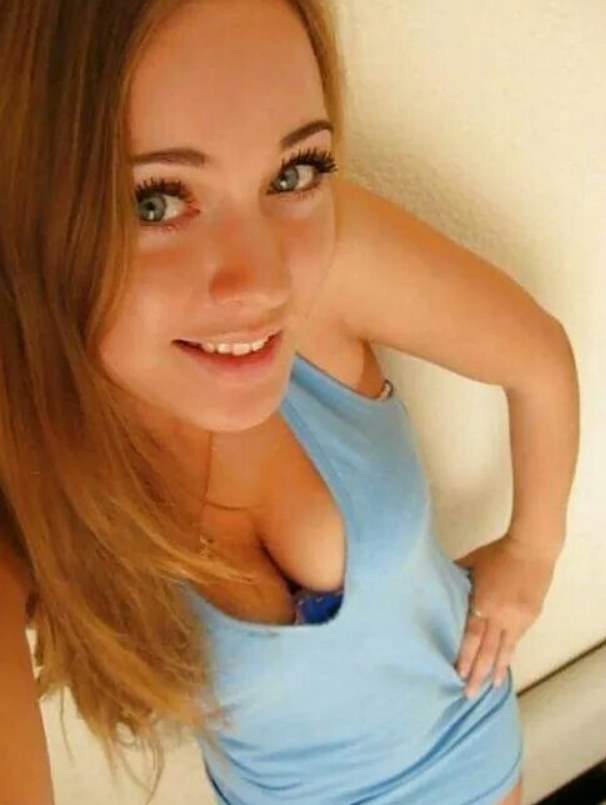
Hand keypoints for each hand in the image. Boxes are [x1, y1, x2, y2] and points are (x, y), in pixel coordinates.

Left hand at [453, 532, 556, 697]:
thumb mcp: (471, 562)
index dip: (465, 655)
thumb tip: (436, 584)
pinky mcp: (530, 617)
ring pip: (505, 650)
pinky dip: (508, 654)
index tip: (457, 673)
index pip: (472, 635)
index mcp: (484, 602)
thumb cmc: (497, 554)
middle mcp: (502, 615)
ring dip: (495, 670)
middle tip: (469, 694)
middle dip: (477, 673)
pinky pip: (516, 640)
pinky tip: (503, 667)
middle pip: (488, 650)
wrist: (531, 549)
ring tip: (489, 688)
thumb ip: (456, 577)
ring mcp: (518, 619)